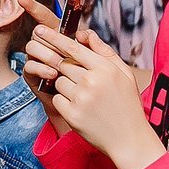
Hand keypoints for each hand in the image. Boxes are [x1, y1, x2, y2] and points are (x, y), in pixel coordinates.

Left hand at [19, 0, 162, 168]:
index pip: (72, 47)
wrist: (128, 138)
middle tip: (80, 80)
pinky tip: (80, 108)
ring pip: (58, 81)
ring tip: (85, 97)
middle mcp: (92, 81)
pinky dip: (64, 101)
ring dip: (66, 86)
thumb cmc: (126, 103)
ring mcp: (80, 99)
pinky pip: (56, 99)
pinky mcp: (72, 115)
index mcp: (105, 68)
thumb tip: (83, 34)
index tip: (40, 30)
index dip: (53, 37)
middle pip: (62, 64)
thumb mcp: (123, 73)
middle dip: (66, 68)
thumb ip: (103, 51)